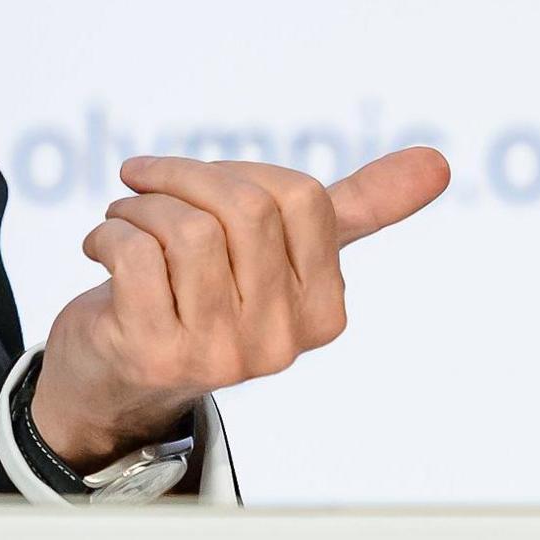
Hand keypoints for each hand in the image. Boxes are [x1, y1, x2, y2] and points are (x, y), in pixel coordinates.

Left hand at [28, 145, 448, 468]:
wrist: (119, 376)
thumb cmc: (204, 295)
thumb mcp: (283, 253)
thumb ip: (358, 208)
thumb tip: (439, 163)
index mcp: (324, 311)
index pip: (300, 197)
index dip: (238, 173)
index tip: (197, 181)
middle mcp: (280, 342)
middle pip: (244, 209)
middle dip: (183, 178)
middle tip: (147, 184)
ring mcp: (218, 355)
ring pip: (186, 229)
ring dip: (139, 206)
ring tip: (125, 216)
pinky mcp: (153, 355)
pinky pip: (134, 255)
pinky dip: (108, 232)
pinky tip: (101, 245)